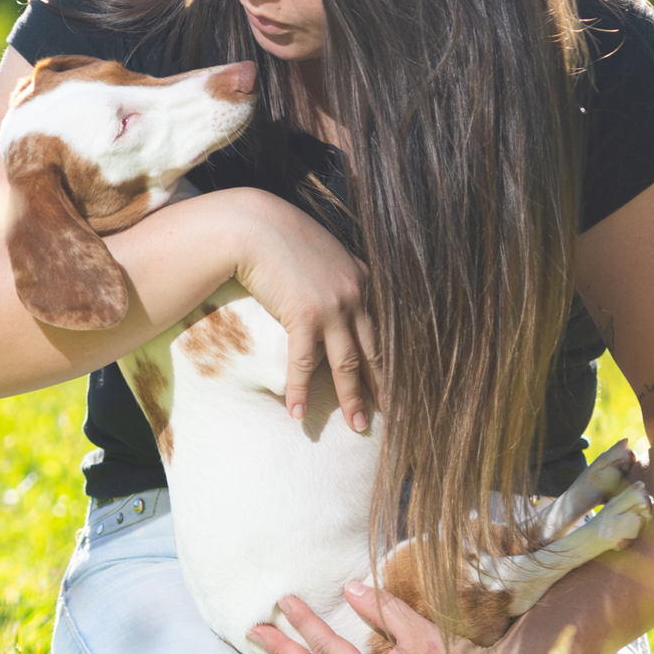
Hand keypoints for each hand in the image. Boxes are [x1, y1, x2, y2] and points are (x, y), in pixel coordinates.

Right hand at [231, 191, 381, 432]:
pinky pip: (303, 363)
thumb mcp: (325, 256)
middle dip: (383, 388)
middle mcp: (356, 295)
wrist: (255, 226)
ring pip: (347, 363)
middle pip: (374, 351)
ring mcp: (332, 307)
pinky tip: (298, 413)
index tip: (398, 384)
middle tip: (393, 416)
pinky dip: (300, 390)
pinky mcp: (303, 316)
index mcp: (364, 281)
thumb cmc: (284, 239)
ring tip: (358, 427)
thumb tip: (338, 304)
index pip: (384, 330)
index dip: (392, 360)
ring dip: (352, 398)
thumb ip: (339, 280)